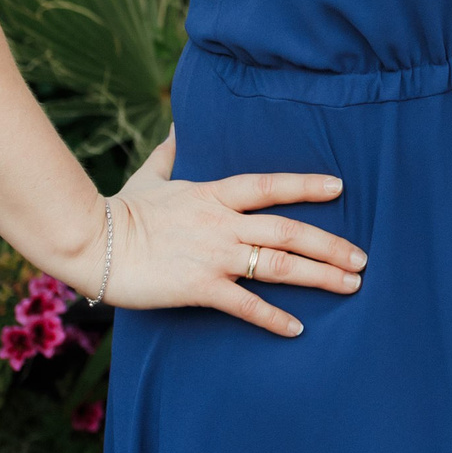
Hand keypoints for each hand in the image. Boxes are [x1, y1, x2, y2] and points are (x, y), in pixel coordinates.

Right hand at [94, 129, 365, 336]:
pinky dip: (274, 317)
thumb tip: (180, 124)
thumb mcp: (151, 174)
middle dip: (331, 244)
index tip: (340, 188)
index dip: (307, 185)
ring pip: (280, 265)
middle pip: (289, 230)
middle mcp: (222, 223)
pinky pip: (246, 304)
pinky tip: (297, 328)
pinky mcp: (199, 287)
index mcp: (214, 194)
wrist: (89, 242)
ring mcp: (214, 255)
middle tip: (362, 258)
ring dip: (320, 275)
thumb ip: (173, 151)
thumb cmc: (118, 208)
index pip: (271, 185)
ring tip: (350, 286)